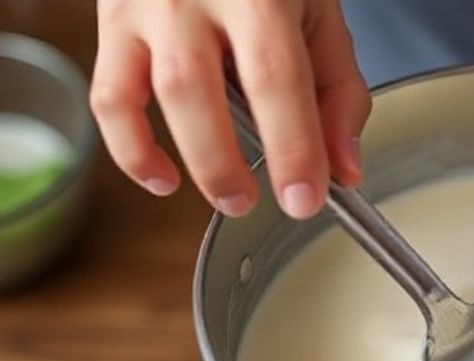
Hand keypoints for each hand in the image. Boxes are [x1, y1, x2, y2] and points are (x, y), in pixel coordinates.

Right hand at [91, 0, 370, 218]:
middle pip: (198, 90)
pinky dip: (131, 150)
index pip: (275, 77)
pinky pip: (108, 97)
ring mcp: (144, 7)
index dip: (292, 146)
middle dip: (230, 163)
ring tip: (231, 197)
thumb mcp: (319, 14)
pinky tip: (164, 178)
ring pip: (148, 95)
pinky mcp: (112, 24)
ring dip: (192, 160)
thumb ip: (338, 91)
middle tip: (260, 204)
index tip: (307, 198)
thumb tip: (343, 169)